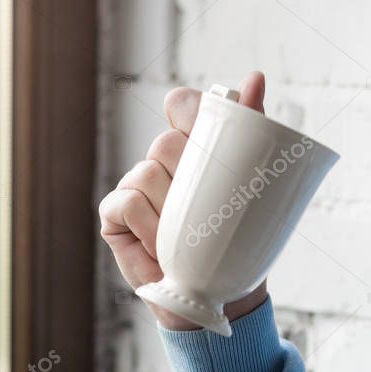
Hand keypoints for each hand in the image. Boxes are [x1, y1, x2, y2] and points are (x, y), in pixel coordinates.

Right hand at [99, 72, 268, 330]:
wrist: (221, 294)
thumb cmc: (238, 238)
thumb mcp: (251, 185)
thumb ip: (252, 130)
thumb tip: (256, 77)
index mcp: (195, 146)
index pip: (183, 104)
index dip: (190, 111)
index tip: (205, 133)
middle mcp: (161, 160)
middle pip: (168, 142)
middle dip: (192, 175)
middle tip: (209, 210)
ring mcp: (135, 185)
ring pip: (148, 173)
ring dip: (172, 210)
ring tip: (188, 237)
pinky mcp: (115, 214)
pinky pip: (128, 203)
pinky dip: (148, 227)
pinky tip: (161, 247)